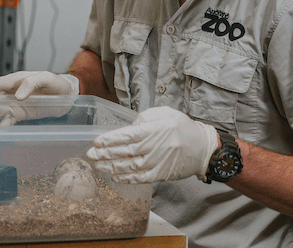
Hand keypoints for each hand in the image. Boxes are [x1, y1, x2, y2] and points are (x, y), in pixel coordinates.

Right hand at [0, 71, 79, 125]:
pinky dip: (0, 128)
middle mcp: (11, 93)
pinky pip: (7, 121)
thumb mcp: (46, 79)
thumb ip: (32, 84)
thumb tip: (17, 95)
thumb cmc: (56, 83)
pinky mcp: (21, 114)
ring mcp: (15, 104)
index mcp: (15, 81)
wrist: (68, 95)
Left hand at [86, 106, 219, 182]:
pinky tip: (114, 176)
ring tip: (97, 165)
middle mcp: (156, 147)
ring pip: (130, 166)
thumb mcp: (166, 114)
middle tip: (90, 154)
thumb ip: (146, 117)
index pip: (129, 135)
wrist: (202, 148)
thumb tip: (129, 127)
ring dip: (111, 166)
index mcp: (156, 129)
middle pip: (126, 152)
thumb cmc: (182, 128)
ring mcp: (158, 162)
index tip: (97, 141)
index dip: (111, 139)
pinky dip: (126, 178)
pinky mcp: (161, 174)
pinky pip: (140, 178)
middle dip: (105, 153)